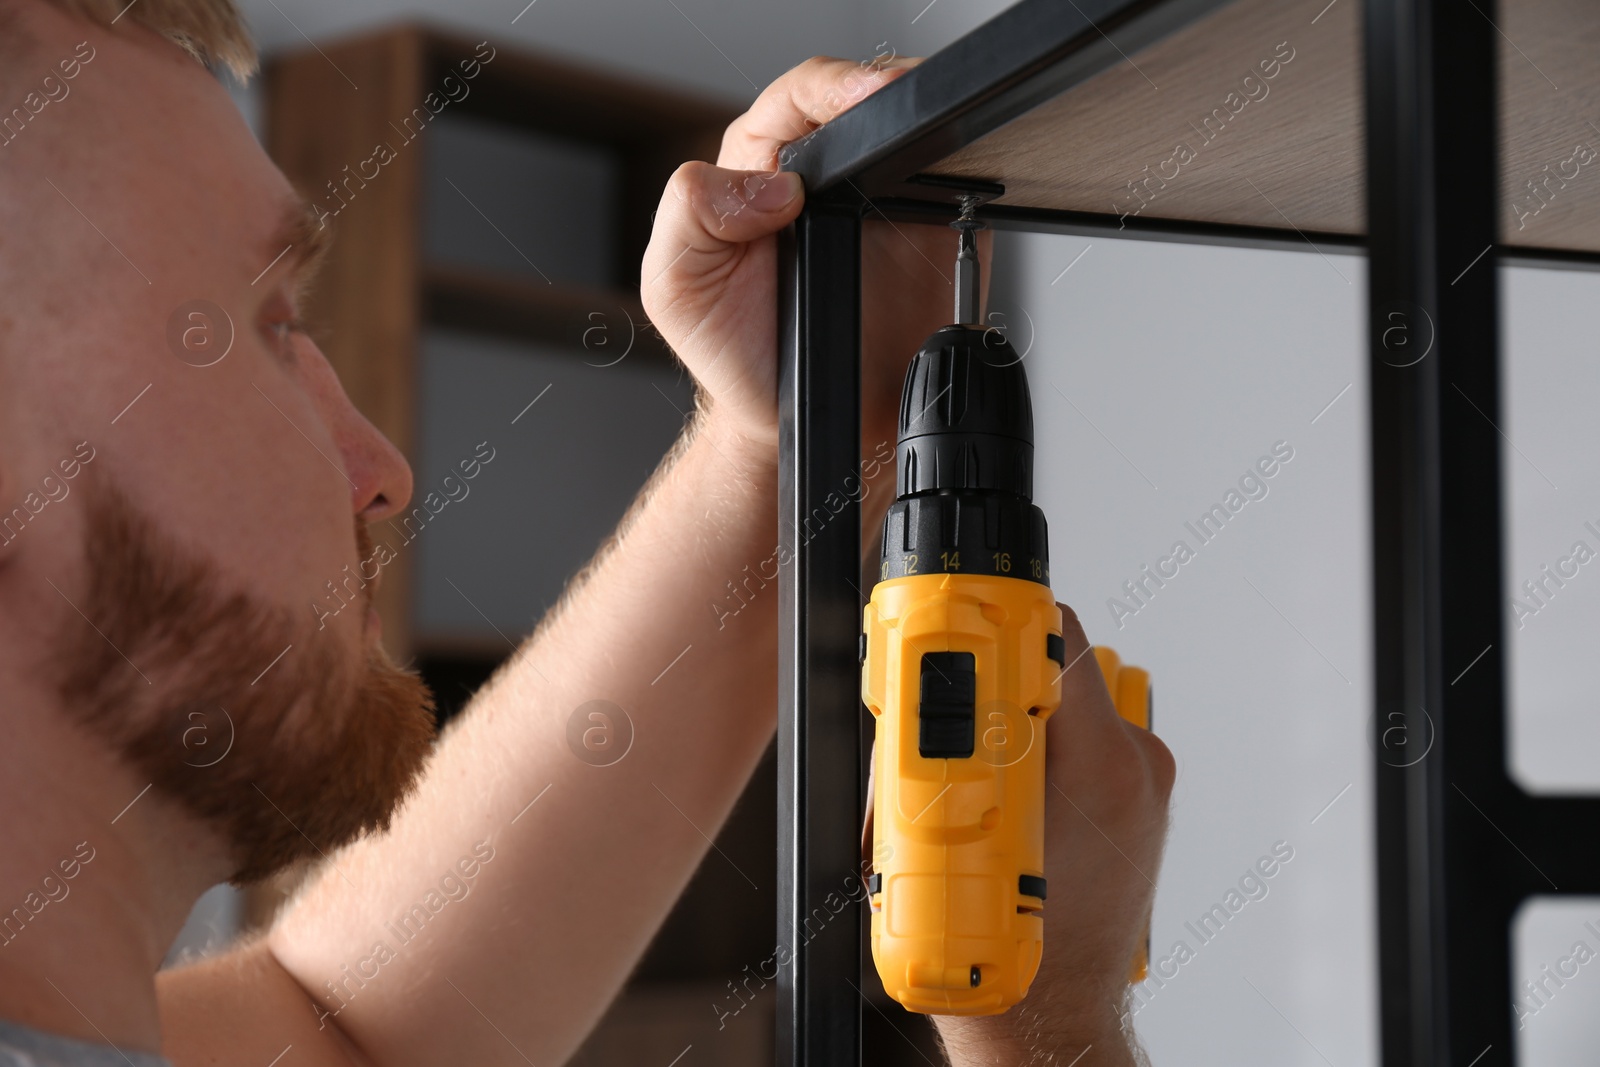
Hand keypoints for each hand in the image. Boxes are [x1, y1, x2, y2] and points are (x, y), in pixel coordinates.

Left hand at [640, 53, 979, 465]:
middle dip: (892, 91)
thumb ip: (693, 214)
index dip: (834, 87)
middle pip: (867, 99)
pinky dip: (967, 181)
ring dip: (931, 130)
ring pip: (918, 136)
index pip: (799, 96)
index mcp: (758, 165)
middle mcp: (824, 175)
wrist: (786, 419)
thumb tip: (773, 185)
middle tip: (904, 105)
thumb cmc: (729, 349)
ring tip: (932, 142)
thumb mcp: (676, 282)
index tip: (863, 100)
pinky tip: (954, 189)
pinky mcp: (931, 238)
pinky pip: (958, 194)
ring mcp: (882, 203)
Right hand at [932, 604, 1175, 1065]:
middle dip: (998, 671)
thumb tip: (913, 702)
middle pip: (1062, 666)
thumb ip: (936, 756)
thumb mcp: (950, 840)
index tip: (965, 615)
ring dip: (1020, 712)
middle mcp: (1136, 767)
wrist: (1050, 1011)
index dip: (1002, 622)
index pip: (1060, 642)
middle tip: (951, 689)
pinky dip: (1042, 746)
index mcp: (1105, 765)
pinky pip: (1083, 741)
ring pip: (1072, 702)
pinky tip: (1005, 784)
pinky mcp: (1136, 801)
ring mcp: (1144, 783)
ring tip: (974, 754)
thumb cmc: (1007, 947)